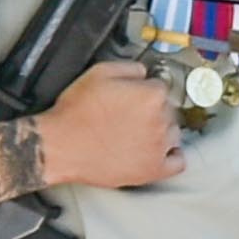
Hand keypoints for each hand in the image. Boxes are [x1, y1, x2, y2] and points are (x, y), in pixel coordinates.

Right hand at [36, 60, 187, 190]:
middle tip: (129, 116)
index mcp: (152, 95)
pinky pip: (178, 162)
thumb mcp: (99, 73)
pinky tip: (156, 151)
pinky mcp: (154, 170)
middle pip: (168, 111)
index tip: (134, 97)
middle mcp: (162, 120)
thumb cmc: (75, 111)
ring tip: (135, 134)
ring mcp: (160, 147)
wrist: (60, 146)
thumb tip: (146, 73)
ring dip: (160, 132)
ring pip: (173, 134)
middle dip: (152, 111)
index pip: (161, 87)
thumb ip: (130, 68)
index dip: (144, 91)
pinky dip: (170, 156)